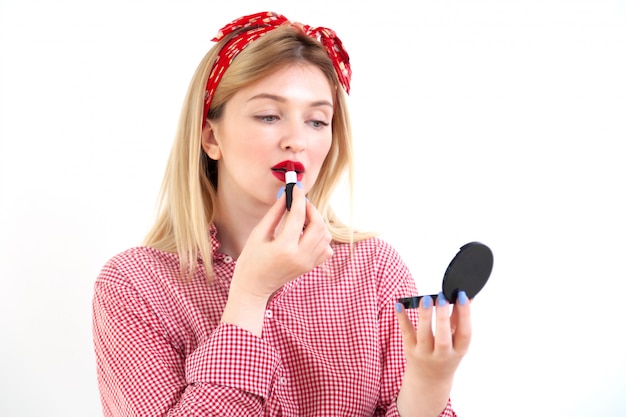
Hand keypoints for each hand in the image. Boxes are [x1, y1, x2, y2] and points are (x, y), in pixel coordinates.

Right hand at [230, 184, 332, 300]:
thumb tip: (286, 196)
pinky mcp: (310, 267)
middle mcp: (300, 256)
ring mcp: (308, 263)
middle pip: (318, 225)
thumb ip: (274, 214)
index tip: (296, 188)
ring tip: (302, 218)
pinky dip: (321, 237)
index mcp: (284, 248)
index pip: (297, 216)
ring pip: (325, 236)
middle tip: (301, 203)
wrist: (254, 287)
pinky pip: (326, 248)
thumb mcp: (258, 234)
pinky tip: (306, 234)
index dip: (298, 198)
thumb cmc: (251, 261)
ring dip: (317, 222)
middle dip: (311, 209)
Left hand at [395, 292, 470, 416]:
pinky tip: (399, 304)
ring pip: (424, 336)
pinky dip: (402, 318)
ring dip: (425, 316)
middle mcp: (442, 355)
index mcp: (459, 350)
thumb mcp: (457, 341)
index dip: (465, 314)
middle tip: (441, 297)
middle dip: (442, 317)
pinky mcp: (410, 350)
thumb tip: (466, 295)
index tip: (461, 296)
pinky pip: (406, 333)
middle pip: (443, 338)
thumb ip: (459, 319)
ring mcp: (424, 354)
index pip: (464, 333)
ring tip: (426, 298)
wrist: (429, 380)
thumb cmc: (446, 354)